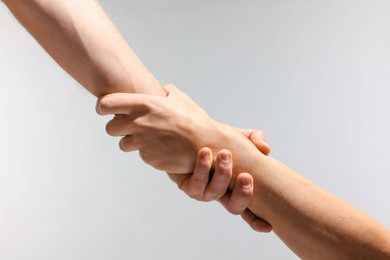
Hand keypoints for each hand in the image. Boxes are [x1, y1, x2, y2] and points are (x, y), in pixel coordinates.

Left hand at [96, 84, 218, 172]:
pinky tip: (161, 147)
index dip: (102, 107)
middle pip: (110, 128)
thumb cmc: (194, 119)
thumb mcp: (180, 98)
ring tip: (150, 138)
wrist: (206, 144)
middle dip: (118, 127)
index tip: (104, 109)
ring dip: (132, 141)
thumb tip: (159, 89)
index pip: (106, 104)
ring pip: (123, 144)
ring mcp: (142, 142)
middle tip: (130, 126)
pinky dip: (147, 151)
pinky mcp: (148, 158)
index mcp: (144, 104)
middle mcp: (139, 123)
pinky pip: (140, 154)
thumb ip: (164, 91)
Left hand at [168, 129, 271, 232]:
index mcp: (236, 187)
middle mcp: (221, 193)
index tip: (267, 226)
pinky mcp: (188, 186)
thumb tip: (265, 149)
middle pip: (235, 207)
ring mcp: (204, 191)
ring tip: (224, 153)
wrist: (186, 137)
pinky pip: (197, 183)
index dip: (257, 220)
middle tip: (246, 175)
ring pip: (215, 192)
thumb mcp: (238, 137)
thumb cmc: (215, 141)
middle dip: (243, 194)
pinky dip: (202, 167)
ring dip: (222, 173)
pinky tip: (204, 152)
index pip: (249, 208)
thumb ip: (255, 139)